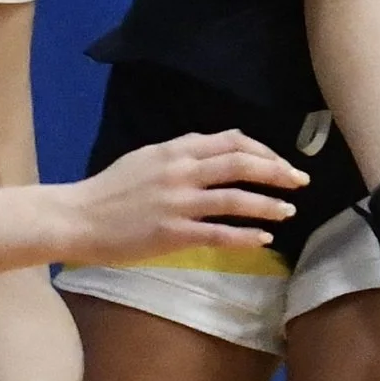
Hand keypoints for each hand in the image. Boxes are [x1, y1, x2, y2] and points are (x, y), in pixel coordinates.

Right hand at [60, 130, 306, 266]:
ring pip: (236, 198)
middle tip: (300, 180)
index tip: (280, 162)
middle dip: (276, 170)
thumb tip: (215, 154)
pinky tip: (264, 240)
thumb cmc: (111, 190)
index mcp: (176, 149)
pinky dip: (246, 236)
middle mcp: (181, 170)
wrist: (79, 217)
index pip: (231, 140)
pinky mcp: (173, 233)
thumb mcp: (147, 159)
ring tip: (288, 210)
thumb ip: (181, 156)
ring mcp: (178, 202)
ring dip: (268, 204)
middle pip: (240, 163)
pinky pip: (219, 234)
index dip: (262, 149)